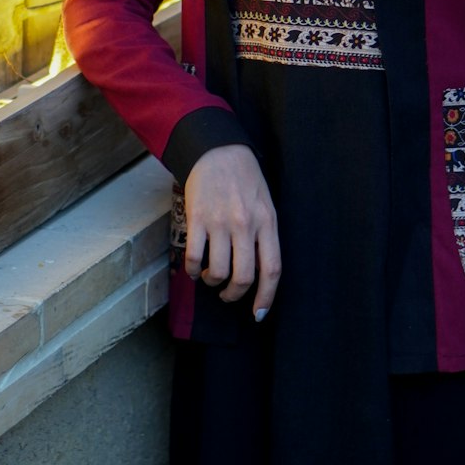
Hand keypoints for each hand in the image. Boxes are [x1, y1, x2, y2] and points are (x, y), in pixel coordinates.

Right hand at [183, 145, 281, 319]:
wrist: (218, 150)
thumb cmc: (245, 179)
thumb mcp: (265, 204)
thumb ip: (264, 235)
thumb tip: (258, 272)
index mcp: (267, 222)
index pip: (272, 269)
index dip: (266, 297)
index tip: (259, 314)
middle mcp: (245, 225)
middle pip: (243, 277)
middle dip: (234, 294)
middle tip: (227, 294)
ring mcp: (220, 222)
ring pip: (217, 271)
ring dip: (212, 282)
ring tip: (210, 277)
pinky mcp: (197, 218)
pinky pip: (194, 256)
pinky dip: (192, 270)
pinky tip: (194, 268)